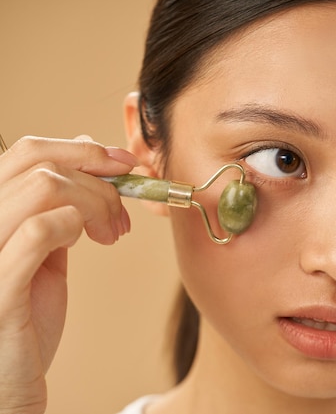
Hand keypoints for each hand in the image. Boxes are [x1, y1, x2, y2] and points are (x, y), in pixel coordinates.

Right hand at [0, 136, 136, 413]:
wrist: (6, 386)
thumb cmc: (25, 321)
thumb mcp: (41, 255)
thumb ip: (54, 211)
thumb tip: (84, 161)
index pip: (26, 151)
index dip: (83, 149)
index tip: (125, 164)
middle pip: (36, 160)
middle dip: (97, 174)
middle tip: (123, 206)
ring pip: (45, 187)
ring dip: (97, 202)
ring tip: (112, 232)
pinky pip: (41, 230)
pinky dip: (78, 224)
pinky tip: (92, 241)